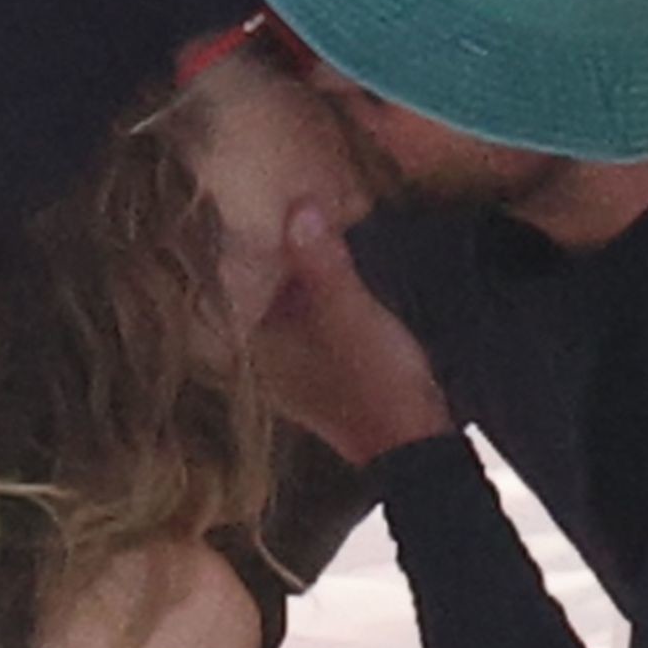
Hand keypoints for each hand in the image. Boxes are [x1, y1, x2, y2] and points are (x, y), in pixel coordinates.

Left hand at [255, 202, 452, 465]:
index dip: (234, 249)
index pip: (230, 289)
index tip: (239, 208)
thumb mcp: (350, 314)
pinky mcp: (323, 370)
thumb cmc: (374, 383)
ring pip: (282, 308)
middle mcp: (266, 360)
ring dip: (292, 273)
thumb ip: (322, 264)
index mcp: (258, 349)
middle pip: (255, 296)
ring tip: (297, 220)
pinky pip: (305, 321)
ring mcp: (295, 368)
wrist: (416, 446)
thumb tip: (298, 208)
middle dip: (265, 255)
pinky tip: (326, 265)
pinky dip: (311, 295)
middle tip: (269, 202)